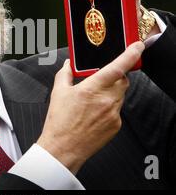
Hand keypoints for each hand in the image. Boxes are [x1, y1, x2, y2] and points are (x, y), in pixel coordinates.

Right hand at [37, 41, 144, 174]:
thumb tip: (67, 65)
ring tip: (93, 100)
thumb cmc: (60, 122)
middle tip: (103, 78)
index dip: (130, 55)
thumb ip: (65, 74)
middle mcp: (105, 100)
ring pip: (120, 95)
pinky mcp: (116, 125)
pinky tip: (95, 113)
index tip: (137, 47)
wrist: (63, 147)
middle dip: (116, 75)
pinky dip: (110, 106)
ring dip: (112, 91)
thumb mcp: (58, 93)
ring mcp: (113, 114)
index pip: (117, 67)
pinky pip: (118, 109)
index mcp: (91, 89)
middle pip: (123, 80)